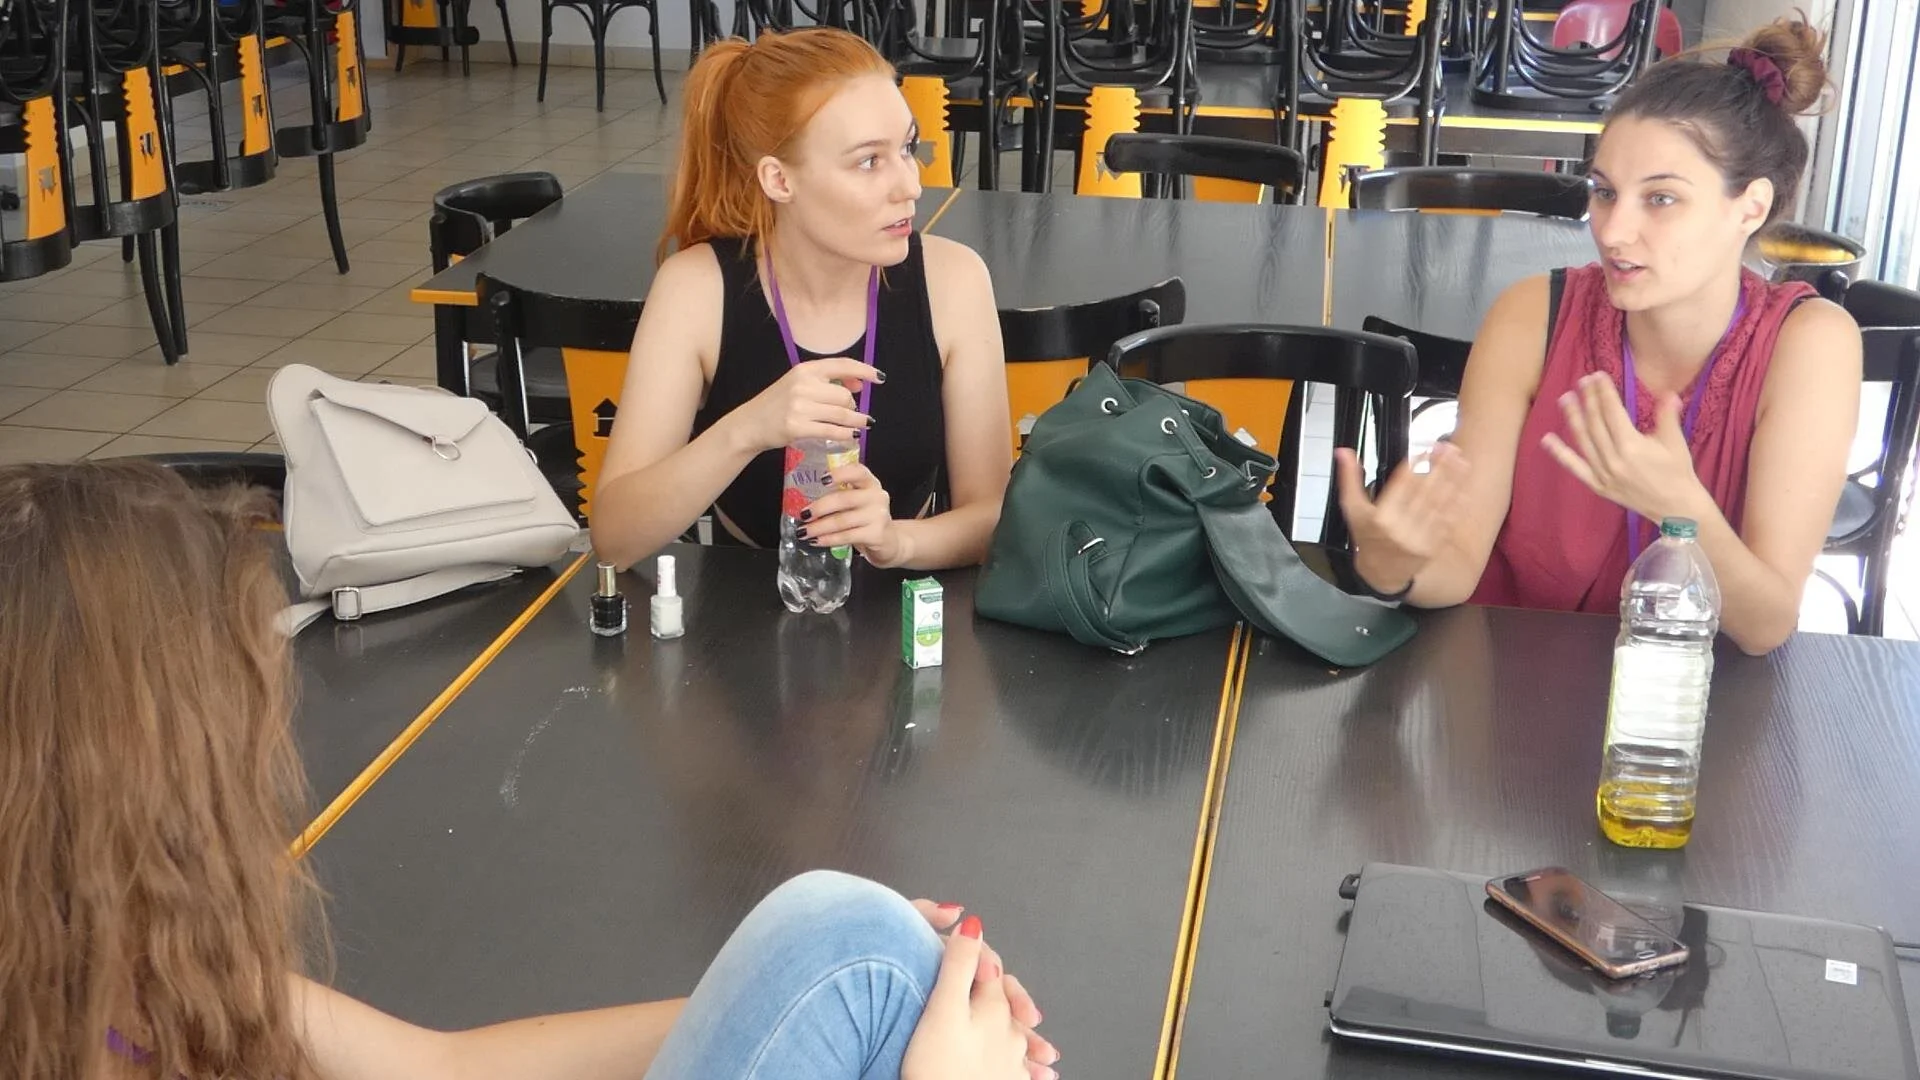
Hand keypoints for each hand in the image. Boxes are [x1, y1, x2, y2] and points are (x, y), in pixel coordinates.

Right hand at [735, 358, 880, 452]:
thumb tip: (858, 384)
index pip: (842, 365)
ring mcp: (799, 407)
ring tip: (863, 425)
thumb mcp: (799, 384)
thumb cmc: (777, 404)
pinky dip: (845, 435)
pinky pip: (831, 431)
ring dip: (857, 421)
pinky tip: (851, 436)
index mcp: (805, 370)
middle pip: (844, 395)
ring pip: (841, 414)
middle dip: (853, 406)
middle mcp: (803, 385)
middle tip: (854, 414)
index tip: (880, 378)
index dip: (864, 371)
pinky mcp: (797, 427)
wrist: (750, 424)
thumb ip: (826, 382)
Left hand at [799, 462, 902, 565]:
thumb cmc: (865, 517)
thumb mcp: (858, 501)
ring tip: (803, 532)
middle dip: (820, 508)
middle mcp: (876, 496)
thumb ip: (840, 495)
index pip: (857, 471)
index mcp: (870, 483)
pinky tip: (816, 541)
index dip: (840, 474)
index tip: (822, 479)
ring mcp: (878, 516)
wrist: (888, 540)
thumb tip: (805, 502)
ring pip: (842, 521)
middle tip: (803, 515)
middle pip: (844, 499)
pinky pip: (846, 536)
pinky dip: (828, 539)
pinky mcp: (876, 534)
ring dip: (819, 527)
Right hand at [903, 917, 1054, 1079]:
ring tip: (1046, 1054)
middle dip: (1006, 997)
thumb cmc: (937, 1066)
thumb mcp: (943, 1007)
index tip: (962, 949)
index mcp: (994, 1007)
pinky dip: (1029, 1071)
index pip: (991, 969)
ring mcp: (1011, 1064)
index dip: (975, 956)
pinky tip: (1040, 1078)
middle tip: (1008, 997)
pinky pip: (1021, 1073)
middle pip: (1007, 1005)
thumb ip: (959, 963)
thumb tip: (972, 924)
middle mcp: (1009, 1035)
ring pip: (1019, 1042)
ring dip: (1029, 1042)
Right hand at [1335, 441, 1470, 595]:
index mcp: (1380, 517)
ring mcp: (1418, 538)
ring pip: (1439, 504)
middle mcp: (1400, 527)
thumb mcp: (1352, 510)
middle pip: (1424, 491)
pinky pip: (1447, 521)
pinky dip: (1456, 504)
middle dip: (1439, 467)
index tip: (1427, 447)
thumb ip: (1349, 479)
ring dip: (1453, 481)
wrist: (1381, 574)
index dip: (1417, 464)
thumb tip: (1343, 452)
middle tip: (1450, 448)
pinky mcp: (1432, 545)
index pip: (1402, 484)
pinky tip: (1464, 488)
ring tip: (1462, 460)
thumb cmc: (1367, 537)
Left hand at [1541, 373, 1707, 519]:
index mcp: (1632, 446)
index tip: (1597, 375)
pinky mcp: (1597, 485)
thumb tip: (1668, 392)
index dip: (1603, 392)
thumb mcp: (1674, 442)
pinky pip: (1575, 467)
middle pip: (1595, 423)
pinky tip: (1547, 439)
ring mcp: (1603, 473)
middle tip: (1581, 380)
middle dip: (1588, 399)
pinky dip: (1560, 453)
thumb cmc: (1677, 471)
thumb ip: (1667, 416)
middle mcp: (1613, 459)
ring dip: (1572, 418)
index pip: (1612, 412)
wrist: (1675, 507)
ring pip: (1583, 440)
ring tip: (1565, 398)